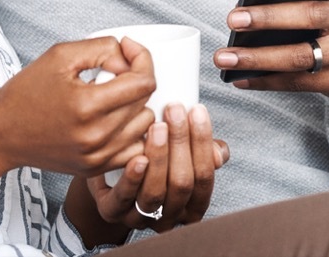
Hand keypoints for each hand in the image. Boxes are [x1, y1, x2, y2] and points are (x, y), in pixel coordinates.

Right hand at [0, 36, 156, 188]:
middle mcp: (96, 136)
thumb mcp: (61, 55)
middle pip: (145, 103)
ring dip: (135, 106)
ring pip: (144, 127)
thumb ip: (102, 48)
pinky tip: (113, 119)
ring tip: (111, 97)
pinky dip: (130, 132)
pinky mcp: (95, 168)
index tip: (128, 50)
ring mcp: (97, 157)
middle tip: (112, 72)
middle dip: (135, 80)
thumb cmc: (27, 91)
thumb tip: (129, 57)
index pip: (144, 83)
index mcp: (88, 105)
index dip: (142, 60)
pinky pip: (134, 149)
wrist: (1, 132)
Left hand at [64, 103, 229, 246]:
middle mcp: (169, 217)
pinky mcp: (113, 212)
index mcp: (191, 206)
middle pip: (182, 184)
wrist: (109, 175)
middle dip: (181, 143)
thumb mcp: (179, 155)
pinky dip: (133, 178)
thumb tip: (219, 152)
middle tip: (175, 110)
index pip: (204, 177)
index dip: (203, 144)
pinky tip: (137, 157)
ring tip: (157, 126)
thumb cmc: (151, 161)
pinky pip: (124, 199)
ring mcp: (141, 218)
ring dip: (159, 156)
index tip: (197, 111)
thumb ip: (202, 153)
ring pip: (155, 192)